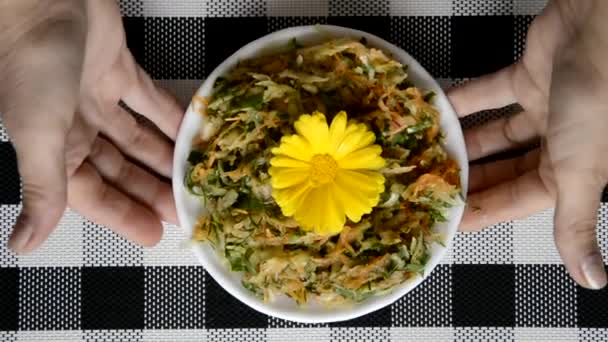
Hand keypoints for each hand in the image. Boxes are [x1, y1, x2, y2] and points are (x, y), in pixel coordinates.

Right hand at [0, 1, 182, 252]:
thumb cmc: (33, 65)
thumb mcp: (38, 135)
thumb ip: (42, 189)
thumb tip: (21, 246)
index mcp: (54, 150)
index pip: (94, 196)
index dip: (124, 216)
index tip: (155, 234)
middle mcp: (76, 128)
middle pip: (121, 170)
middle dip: (152, 191)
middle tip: (187, 209)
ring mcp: (98, 97)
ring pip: (138, 139)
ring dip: (165, 159)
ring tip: (195, 179)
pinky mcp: (119, 69)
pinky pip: (150, 102)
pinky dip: (170, 118)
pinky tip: (192, 135)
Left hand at [449, 0, 607, 288]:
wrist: (604, 29)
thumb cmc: (598, 102)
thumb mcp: (583, 172)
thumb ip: (576, 223)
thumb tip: (593, 279)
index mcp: (570, 174)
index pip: (515, 202)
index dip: (481, 212)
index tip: (445, 220)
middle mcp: (557, 144)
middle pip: (501, 170)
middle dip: (467, 180)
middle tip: (425, 187)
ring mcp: (542, 109)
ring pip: (493, 134)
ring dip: (462, 143)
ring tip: (424, 154)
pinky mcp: (529, 76)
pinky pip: (489, 93)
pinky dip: (464, 101)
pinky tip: (436, 110)